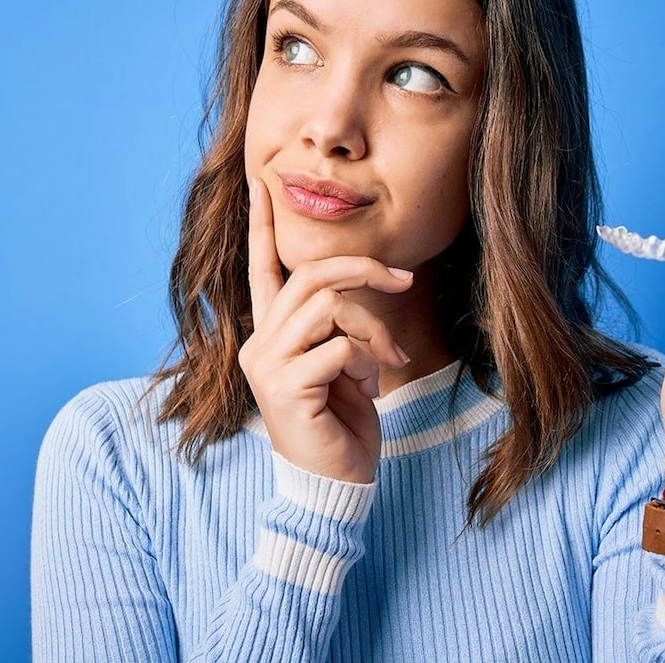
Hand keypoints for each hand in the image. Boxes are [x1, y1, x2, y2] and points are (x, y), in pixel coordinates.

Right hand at [238, 177, 412, 483]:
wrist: (336, 482)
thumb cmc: (342, 419)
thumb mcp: (344, 359)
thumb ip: (340, 323)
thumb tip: (365, 292)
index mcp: (272, 332)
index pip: (262, 267)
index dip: (262, 224)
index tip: (262, 181)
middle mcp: (260, 342)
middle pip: (310, 275)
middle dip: (363, 268)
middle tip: (403, 281)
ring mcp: (268, 365)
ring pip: (327, 306)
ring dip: (371, 326)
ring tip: (389, 357)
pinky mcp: (286, 389)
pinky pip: (340, 348)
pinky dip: (367, 359)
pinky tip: (369, 386)